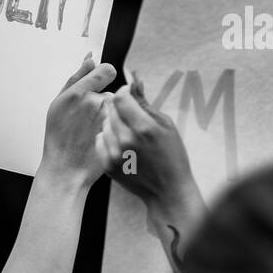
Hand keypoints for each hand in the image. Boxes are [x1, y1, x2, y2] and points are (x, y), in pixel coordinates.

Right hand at [39, 54, 116, 189]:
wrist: (66, 168)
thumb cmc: (58, 136)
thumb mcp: (59, 103)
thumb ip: (77, 78)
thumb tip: (90, 59)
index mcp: (80, 92)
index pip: (107, 70)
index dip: (106, 74)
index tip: (102, 80)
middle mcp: (96, 103)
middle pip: (112, 91)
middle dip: (104, 99)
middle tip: (90, 116)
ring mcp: (108, 119)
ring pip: (116, 107)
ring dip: (109, 114)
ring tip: (93, 129)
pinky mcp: (117, 132)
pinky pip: (120, 122)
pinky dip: (114, 127)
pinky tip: (101, 137)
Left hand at [96, 72, 199, 215]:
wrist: (168, 191)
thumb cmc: (172, 156)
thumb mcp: (166, 125)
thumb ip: (146, 103)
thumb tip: (134, 81)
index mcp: (144, 128)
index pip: (121, 97)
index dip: (125, 91)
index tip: (130, 94)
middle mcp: (126, 140)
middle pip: (111, 109)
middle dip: (119, 106)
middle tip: (129, 112)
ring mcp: (115, 154)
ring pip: (104, 124)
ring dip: (113, 121)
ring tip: (127, 129)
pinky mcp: (108, 165)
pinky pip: (100, 140)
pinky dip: (108, 137)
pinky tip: (120, 142)